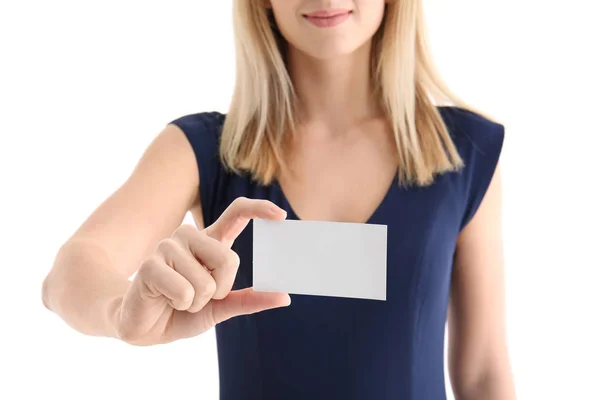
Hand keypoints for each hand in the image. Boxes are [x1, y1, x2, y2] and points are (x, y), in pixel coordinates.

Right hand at [115, 197, 289, 344]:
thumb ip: (248, 300)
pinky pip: (185, 292)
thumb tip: (284, 298)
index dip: (258, 209)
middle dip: (219, 290)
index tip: (280, 215)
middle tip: (199, 296)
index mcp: (209, 242)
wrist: (142, 326)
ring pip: (206, 282)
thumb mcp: (220, 307)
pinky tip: (164, 300)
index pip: (235, 214)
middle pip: (229, 259)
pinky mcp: (150, 264)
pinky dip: (181, 305)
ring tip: (178, 299)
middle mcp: (190, 237)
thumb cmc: (180, 311)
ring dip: (196, 302)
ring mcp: (168, 246)